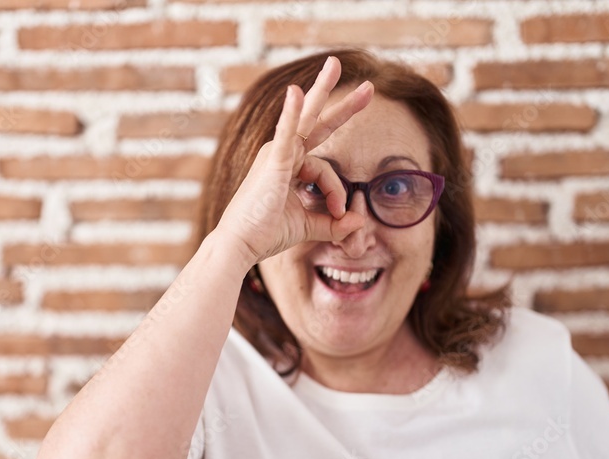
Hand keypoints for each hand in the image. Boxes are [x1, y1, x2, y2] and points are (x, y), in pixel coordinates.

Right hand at [217, 56, 374, 266]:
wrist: (241, 244)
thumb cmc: (265, 234)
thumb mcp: (308, 226)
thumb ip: (335, 224)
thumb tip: (359, 222)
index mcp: (289, 166)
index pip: (325, 169)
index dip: (337, 192)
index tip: (340, 214)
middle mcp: (283, 154)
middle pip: (317, 122)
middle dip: (340, 102)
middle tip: (367, 86)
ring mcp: (277, 154)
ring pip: (310, 123)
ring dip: (324, 92)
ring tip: (335, 63)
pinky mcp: (273, 163)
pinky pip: (286, 134)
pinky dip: (291, 114)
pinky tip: (296, 92)